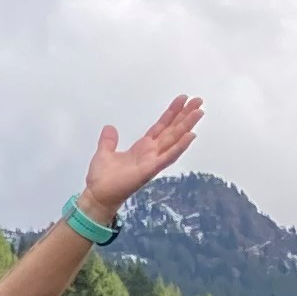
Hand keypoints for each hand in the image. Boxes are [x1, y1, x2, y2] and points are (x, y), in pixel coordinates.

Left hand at [77, 95, 204, 223]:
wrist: (98, 196)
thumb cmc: (102, 178)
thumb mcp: (104, 153)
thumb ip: (109, 141)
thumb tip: (109, 127)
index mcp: (143, 147)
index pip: (161, 126)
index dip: (172, 113)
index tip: (183, 100)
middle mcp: (151, 152)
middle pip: (172, 130)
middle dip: (185, 115)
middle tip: (198, 101)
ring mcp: (153, 161)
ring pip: (173, 140)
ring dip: (187, 126)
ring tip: (199, 112)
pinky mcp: (150, 170)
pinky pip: (167, 157)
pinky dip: (179, 147)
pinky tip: (190, 136)